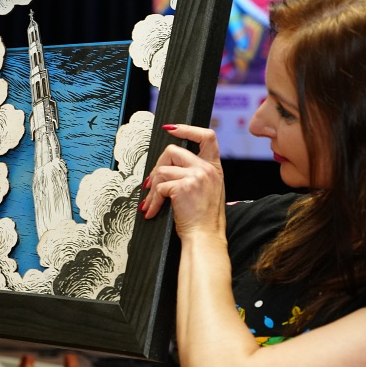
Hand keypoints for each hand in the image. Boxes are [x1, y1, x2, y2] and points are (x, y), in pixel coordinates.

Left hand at [140, 124, 225, 238]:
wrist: (205, 237)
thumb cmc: (205, 220)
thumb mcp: (209, 191)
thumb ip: (197, 175)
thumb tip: (170, 168)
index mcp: (214, 168)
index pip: (207, 136)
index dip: (188, 129)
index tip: (171, 129)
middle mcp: (207, 169)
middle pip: (173, 151)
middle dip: (157, 167)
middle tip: (150, 184)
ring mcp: (196, 176)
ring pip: (162, 169)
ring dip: (152, 189)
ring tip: (151, 203)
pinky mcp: (183, 186)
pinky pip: (159, 187)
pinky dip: (152, 200)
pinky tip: (153, 210)